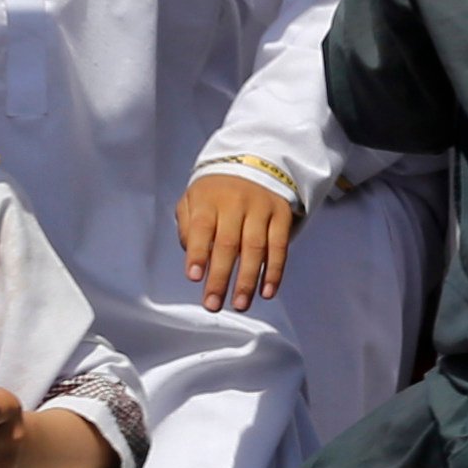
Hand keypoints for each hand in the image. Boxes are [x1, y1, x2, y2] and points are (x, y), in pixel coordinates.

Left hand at [179, 171, 297, 311]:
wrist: (254, 162)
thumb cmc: (216, 192)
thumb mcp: (193, 198)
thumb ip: (186, 226)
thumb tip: (192, 256)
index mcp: (208, 199)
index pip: (201, 227)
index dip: (198, 253)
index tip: (194, 277)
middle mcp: (236, 202)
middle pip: (228, 243)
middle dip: (220, 277)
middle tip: (213, 304)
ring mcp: (261, 208)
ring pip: (255, 248)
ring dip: (247, 280)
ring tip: (239, 304)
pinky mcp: (281, 215)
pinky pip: (279, 246)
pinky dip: (274, 271)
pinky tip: (267, 292)